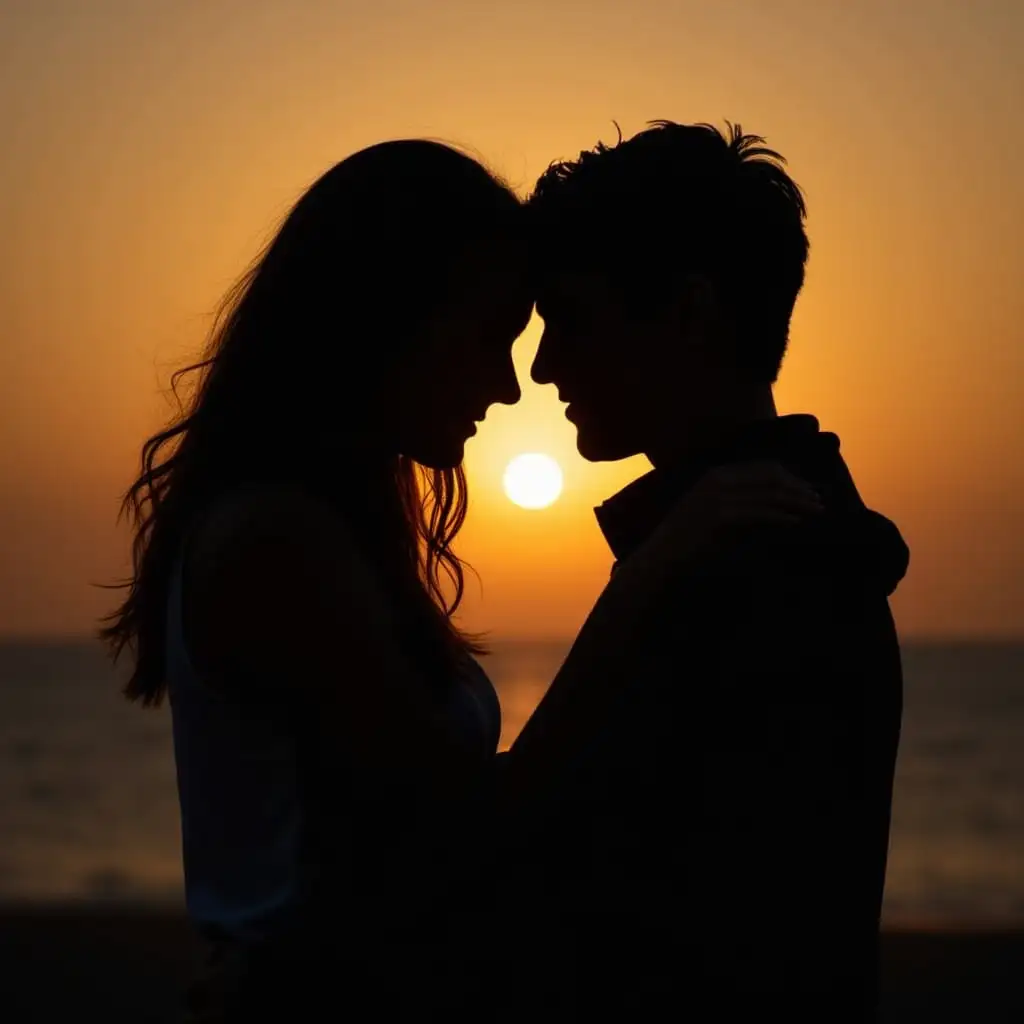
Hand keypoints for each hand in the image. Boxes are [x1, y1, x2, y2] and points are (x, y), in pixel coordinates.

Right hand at [642, 460, 822, 565]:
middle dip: (799, 487)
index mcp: (717, 475)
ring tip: (816, 511)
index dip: (791, 477)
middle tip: (819, 501)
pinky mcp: (720, 516)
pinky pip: (760, 512)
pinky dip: (781, 516)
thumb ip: (740, 504)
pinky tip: (796, 522)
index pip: (764, 468)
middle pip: (771, 476)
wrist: (662, 557)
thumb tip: (776, 505)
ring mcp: (718, 496)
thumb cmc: (690, 540)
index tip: (808, 490)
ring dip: (797, 502)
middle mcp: (718, 480)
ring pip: (769, 493)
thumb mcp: (716, 513)